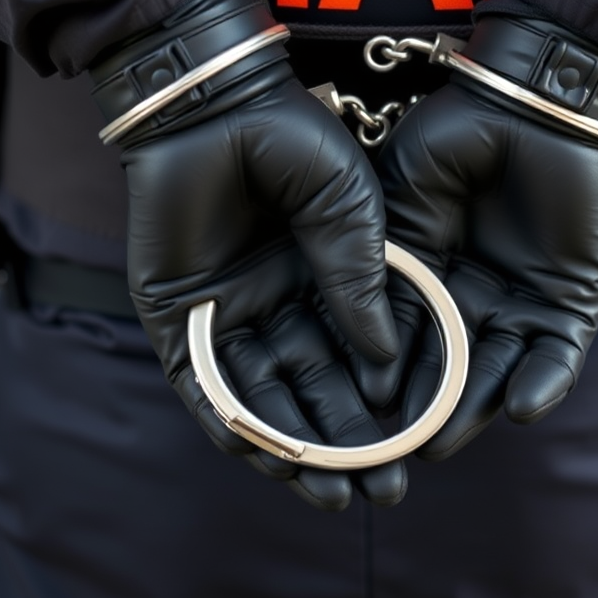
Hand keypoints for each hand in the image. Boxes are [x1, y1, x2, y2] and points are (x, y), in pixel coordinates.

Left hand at [91, 0, 404, 509]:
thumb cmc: (291, 139)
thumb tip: (389, 359)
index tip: (419, 445)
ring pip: (263, 395)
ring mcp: (227, 310)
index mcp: (322, 275)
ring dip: (293, 446)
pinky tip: (266, 457)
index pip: (358, 356)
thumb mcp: (353, 208)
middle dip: (347, 442)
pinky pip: (203, 380)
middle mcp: (277, 300)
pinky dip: (231, 419)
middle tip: (382, 493)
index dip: (388, 404)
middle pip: (314, 387)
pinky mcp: (178, 313)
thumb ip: (364, 280)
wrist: (216, 103)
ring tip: (330, 495)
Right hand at [377, 15, 597, 458]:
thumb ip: (387, 265)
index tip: (359, 407)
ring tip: (447, 443)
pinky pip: (559, 352)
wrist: (530, 104)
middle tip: (398, 448)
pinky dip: (545, 380)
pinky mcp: (571, 300)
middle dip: (424, 406)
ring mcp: (520, 300)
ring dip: (475, 406)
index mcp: (426, 274)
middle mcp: (470, 296)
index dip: (380, 373)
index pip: (401, 338)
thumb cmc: (455, 137)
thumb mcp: (399, 198)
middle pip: (446, 366)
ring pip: (497, 369)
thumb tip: (369, 340)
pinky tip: (522, 406)